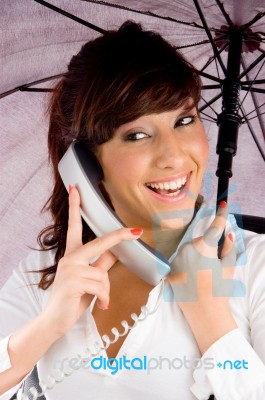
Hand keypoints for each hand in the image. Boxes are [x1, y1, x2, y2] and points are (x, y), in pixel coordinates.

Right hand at [41, 186, 142, 336]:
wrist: (54, 321)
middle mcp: (70, 258)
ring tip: (99, 300)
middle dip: (119, 236)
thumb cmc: (72, 298)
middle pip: (99, 243)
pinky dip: (104, 299)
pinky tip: (98, 305)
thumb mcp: (88, 279)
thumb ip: (99, 264)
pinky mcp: (73, 282)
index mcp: (72, 255)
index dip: (75, 207)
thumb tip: (114, 252)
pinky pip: (101, 287)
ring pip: (103, 274)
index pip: (73, 226)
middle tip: (136, 232)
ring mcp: (70, 269)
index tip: (75, 189)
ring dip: (105, 290)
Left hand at [168, 202, 237, 352]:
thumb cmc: (219, 290)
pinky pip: (180, 260)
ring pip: (188, 250)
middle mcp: (187, 249)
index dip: (221, 215)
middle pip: (199, 240)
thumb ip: (228, 247)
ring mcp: (176, 259)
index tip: (223, 204)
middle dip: (207, 246)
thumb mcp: (228, 267)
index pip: (214, 227)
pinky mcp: (170, 269)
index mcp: (203, 246)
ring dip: (196, 255)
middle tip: (213, 263)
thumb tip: (227, 234)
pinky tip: (193, 277)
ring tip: (202, 273)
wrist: (204, 312)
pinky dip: (186, 264)